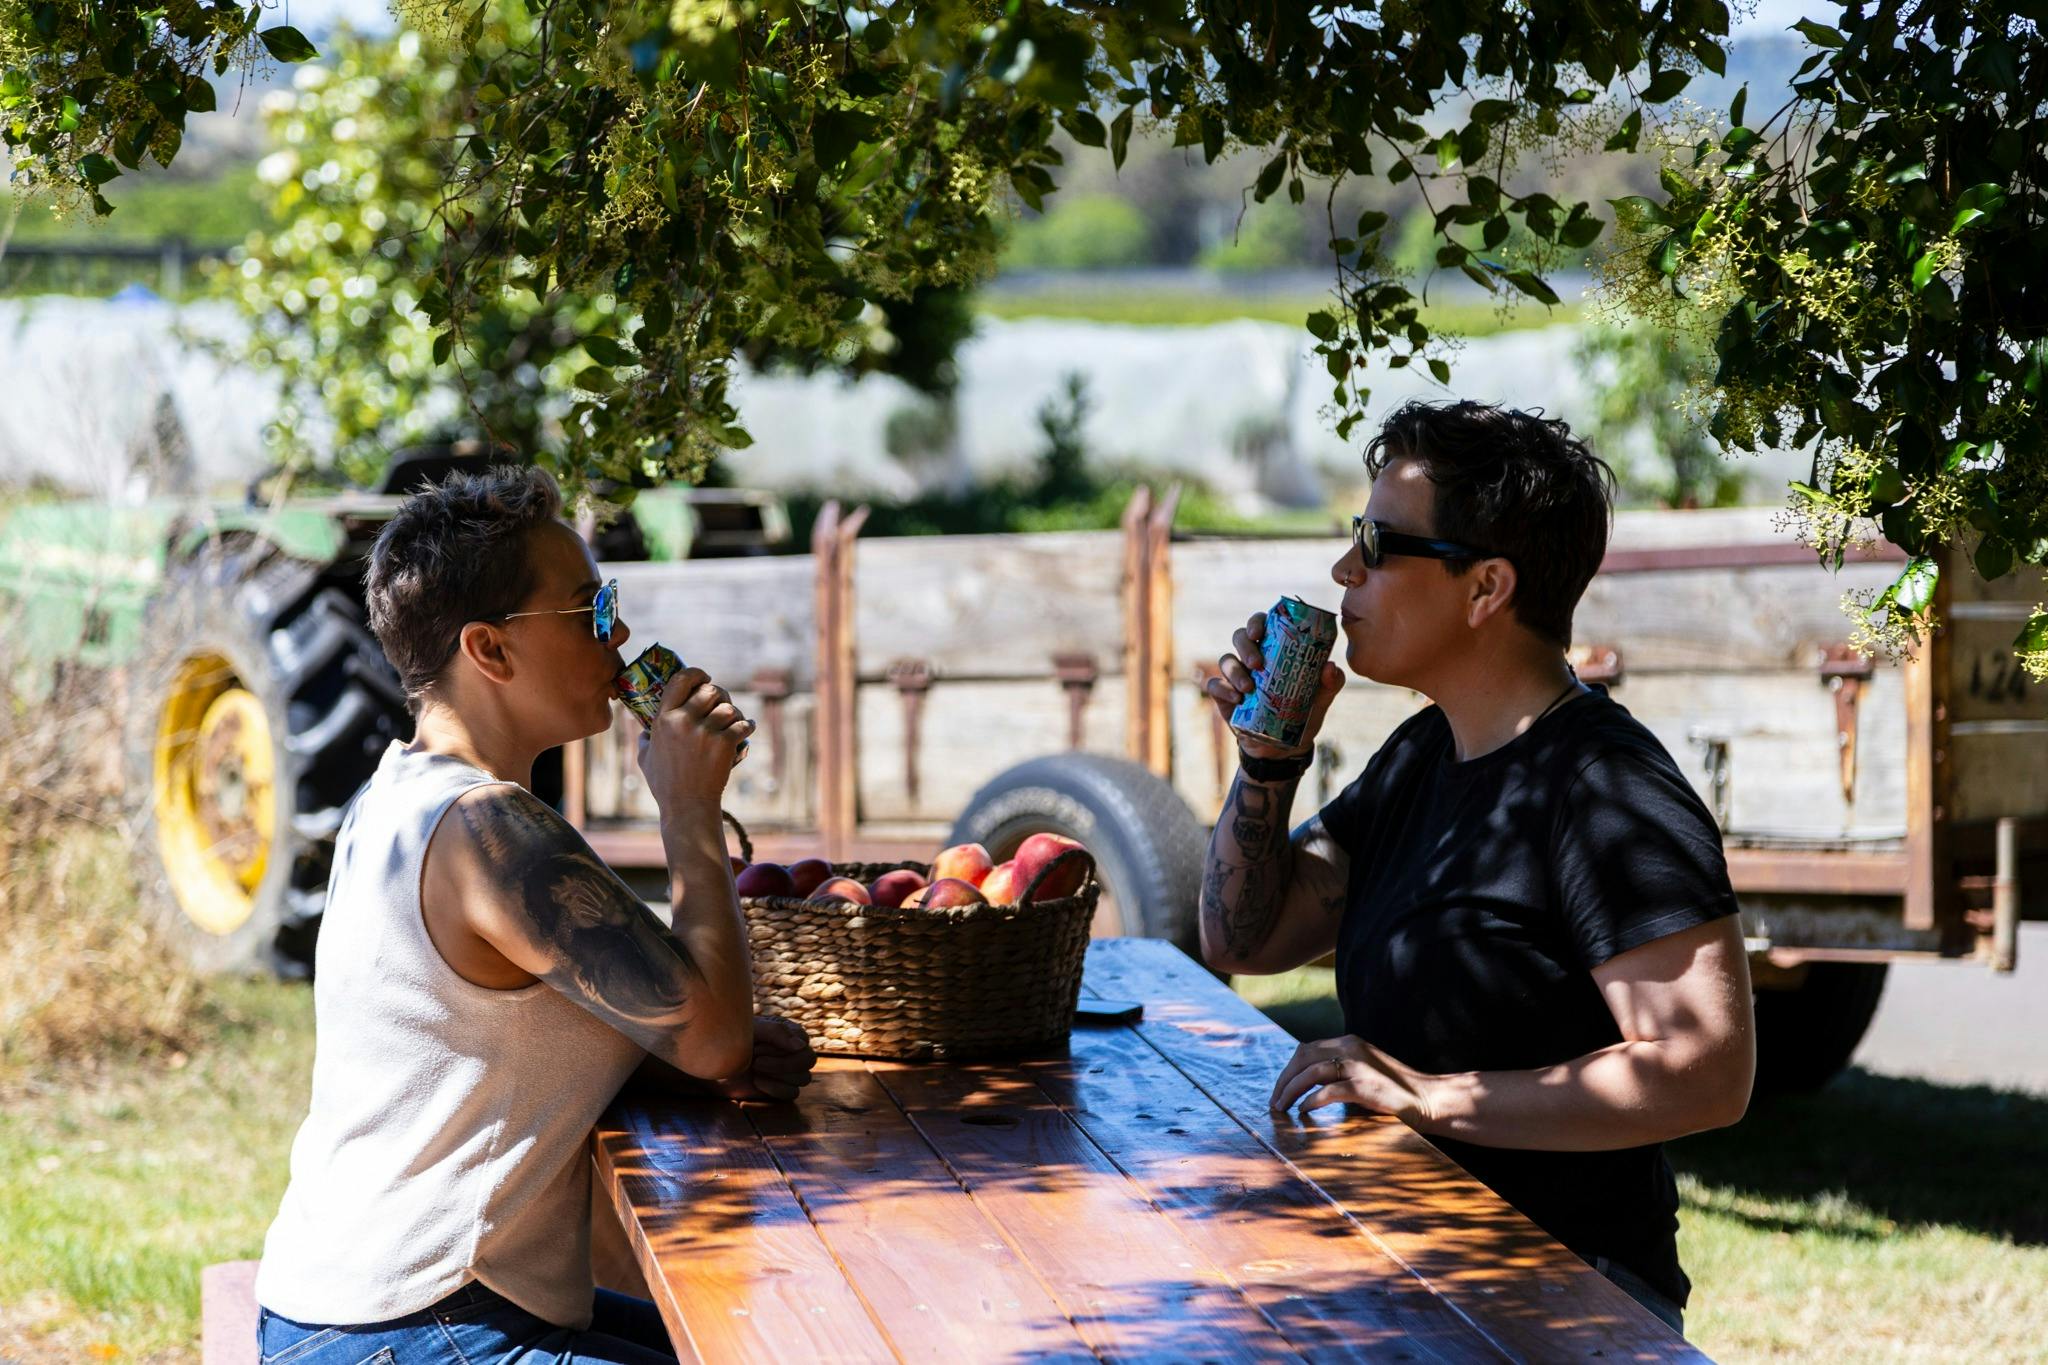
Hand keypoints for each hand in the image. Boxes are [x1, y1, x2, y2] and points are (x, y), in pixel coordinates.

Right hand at [635, 667, 756, 803]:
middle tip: (721, 703)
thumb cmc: (665, 784)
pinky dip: (748, 726)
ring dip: (734, 712)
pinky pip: (743, 724)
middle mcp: (684, 721)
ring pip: (728, 707)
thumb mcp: (646, 757)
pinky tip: (748, 728)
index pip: (680, 680)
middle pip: (710, 690)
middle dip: (719, 694)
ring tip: (734, 720)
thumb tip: (645, 727)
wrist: (687, 806)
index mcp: (663, 719)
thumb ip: (646, 738)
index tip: (704, 676)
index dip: (696, 673)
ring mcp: (705, 732)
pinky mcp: (725, 743)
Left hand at [706, 1015, 817, 1102]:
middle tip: (756, 1062)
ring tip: (754, 1069)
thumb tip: (802, 1045)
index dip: (783, 1049)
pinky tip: (757, 1082)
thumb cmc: (731, 1040)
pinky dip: (775, 1089)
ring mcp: (788, 1071)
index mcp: (789, 1033)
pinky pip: (792, 1093)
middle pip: (808, 1061)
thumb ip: (777, 1033)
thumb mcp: (753, 1031)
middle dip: (783, 1064)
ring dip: (777, 1075)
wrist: (713, 1063)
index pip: (804, 1042)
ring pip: (803, 1078)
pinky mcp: (781, 1088)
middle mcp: (792, 1051)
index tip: (757, 1048)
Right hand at [1201, 611, 1345, 759]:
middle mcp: (1252, 658)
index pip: (1261, 625)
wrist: (1284, 747)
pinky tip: (1237, 699)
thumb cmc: (1302, 714)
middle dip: (1245, 646)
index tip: (1259, 631)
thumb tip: (1330, 667)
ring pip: (1226, 660)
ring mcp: (1236, 676)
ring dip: (1235, 671)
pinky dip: (1224, 689)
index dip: (1257, 621)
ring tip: (1249, 688)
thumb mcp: (1321, 699)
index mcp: (1273, 650)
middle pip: (1239, 637)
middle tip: (1257, 663)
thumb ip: (1330, 682)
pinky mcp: (1224, 696)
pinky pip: (1215, 685)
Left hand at [1268, 1034, 1434, 1123]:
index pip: (1307, 1049)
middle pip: (1302, 1057)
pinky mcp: (1363, 1086)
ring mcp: (1357, 1066)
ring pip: (1310, 1072)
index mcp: (1349, 1042)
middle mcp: (1351, 1048)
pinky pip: (1327, 1091)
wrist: (1427, 1097)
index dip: (1289, 1068)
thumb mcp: (1364, 1068)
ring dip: (1290, 1090)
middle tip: (1275, 1100)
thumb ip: (1340, 1068)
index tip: (1280, 1087)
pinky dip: (1310, 1101)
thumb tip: (1307, 1082)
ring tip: (1281, 1107)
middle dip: (1284, 1079)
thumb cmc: (1394, 1089)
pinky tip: (1303, 1111)